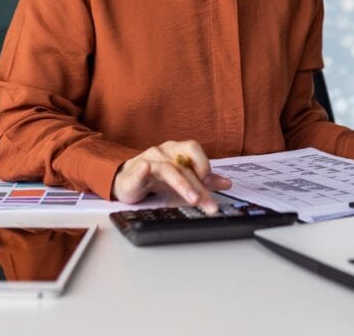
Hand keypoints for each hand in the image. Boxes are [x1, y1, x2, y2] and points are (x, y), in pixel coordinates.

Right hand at [113, 140, 231, 213]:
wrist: (127, 180)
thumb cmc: (157, 177)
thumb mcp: (183, 177)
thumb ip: (204, 180)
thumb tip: (227, 183)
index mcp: (176, 150)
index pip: (193, 150)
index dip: (204, 165)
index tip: (213, 184)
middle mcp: (163, 152)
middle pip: (183, 166)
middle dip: (199, 187)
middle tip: (209, 204)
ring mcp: (147, 161)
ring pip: (166, 169)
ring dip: (181, 184)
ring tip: (192, 198)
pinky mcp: (132, 174)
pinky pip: (138, 170)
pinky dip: (142, 170)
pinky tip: (145, 169)